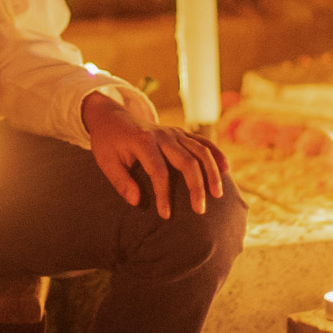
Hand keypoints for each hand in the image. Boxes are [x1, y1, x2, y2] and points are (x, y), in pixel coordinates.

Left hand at [83, 92, 229, 218]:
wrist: (112, 117)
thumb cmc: (108, 143)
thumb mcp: (106, 162)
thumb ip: (120, 182)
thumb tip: (138, 202)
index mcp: (143, 141)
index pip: (158, 171)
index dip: (164, 194)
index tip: (165, 215)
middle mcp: (162, 135)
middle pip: (186, 161)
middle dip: (196, 186)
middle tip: (200, 210)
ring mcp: (174, 132)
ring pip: (200, 150)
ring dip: (212, 172)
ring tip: (218, 195)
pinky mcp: (180, 133)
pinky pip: (203, 142)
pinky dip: (216, 153)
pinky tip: (226, 169)